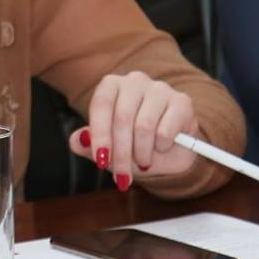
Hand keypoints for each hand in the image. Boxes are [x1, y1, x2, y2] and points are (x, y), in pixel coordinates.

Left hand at [65, 71, 197, 190]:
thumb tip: (77, 140)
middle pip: (122, 118)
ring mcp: (159, 89)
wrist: (171, 152)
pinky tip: (161, 147)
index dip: (100, 134)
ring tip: (143, 162)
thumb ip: (88, 145)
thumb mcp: (108, 149)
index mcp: (112, 85)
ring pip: (144, 126)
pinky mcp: (181, 102)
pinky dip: (161, 147)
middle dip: (121, 154)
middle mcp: (135, 81)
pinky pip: (166, 131)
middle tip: (122, 177)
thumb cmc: (134, 145)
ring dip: (141, 153)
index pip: (101, 104)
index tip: (101, 160)